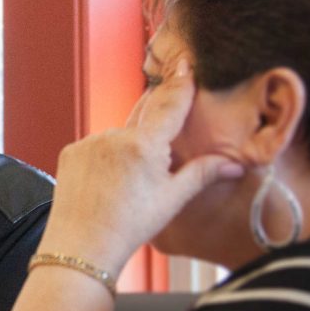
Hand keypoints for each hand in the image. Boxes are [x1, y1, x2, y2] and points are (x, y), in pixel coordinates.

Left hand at [39, 55, 246, 274]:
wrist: (82, 248)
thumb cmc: (130, 227)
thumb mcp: (172, 199)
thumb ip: (203, 173)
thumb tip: (237, 164)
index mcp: (145, 145)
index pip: (170, 104)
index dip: (181, 82)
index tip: (185, 62)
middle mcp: (116, 136)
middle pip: (145, 116)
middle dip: (156, 120)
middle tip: (161, 140)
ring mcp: (91, 142)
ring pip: (120, 134)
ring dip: (130, 146)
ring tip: (128, 183)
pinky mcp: (72, 151)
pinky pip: (97, 146)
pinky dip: (106, 157)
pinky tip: (107, 184)